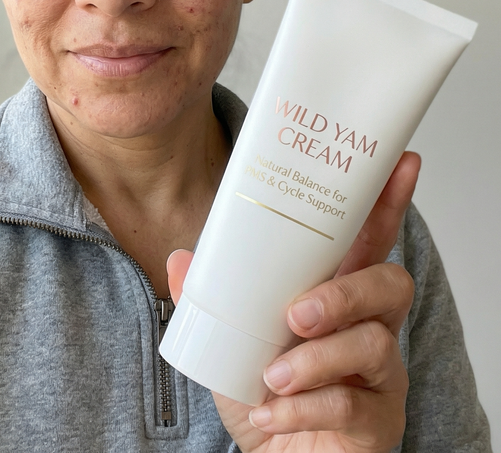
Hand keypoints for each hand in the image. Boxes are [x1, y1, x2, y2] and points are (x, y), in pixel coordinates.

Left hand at [166, 151, 420, 452]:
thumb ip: (209, 299)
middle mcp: (368, 326)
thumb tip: (181, 258)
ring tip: (272, 375)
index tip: (402, 162)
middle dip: (345, 292)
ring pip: (376, 343)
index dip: (387, 202)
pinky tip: (272, 414)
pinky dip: (304, 408)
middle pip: (390, 283)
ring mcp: (379, 375)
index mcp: (336, 294)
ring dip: (315, 359)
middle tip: (298, 314)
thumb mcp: (230, 340)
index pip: (369, 241)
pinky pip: (353, 405)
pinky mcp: (378, 421)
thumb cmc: (263, 391)